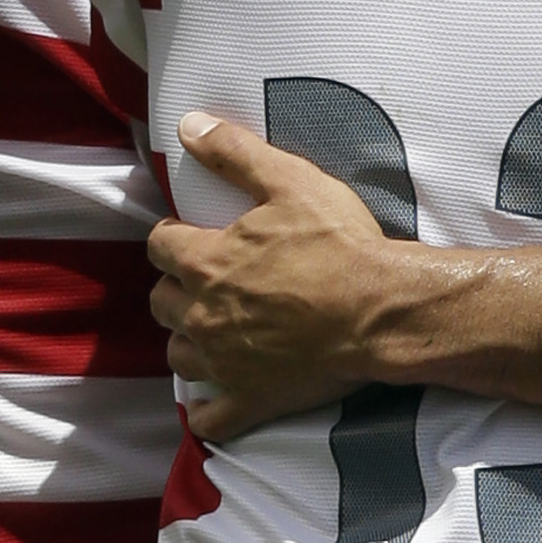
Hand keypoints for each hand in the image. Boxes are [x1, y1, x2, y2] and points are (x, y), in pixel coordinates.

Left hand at [148, 112, 449, 442]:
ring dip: (188, 339)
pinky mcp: (250, 398)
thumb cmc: (340, 245)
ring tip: (211, 329)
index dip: (172, 236)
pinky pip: (210, 416)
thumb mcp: (291, 182)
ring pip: (178, 355)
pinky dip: (207, 408)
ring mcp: (223, 362)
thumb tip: (189, 125)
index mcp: (206, 261)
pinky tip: (215, 398)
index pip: (160, 245)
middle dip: (177, 287)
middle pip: (162, 301)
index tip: (189, 234)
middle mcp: (202, 314)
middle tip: (205, 279)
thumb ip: (236, 153)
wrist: (382, 310)